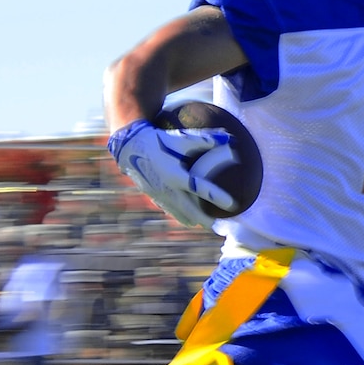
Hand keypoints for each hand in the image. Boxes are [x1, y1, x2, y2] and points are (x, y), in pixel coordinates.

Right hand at [107, 119, 238, 228]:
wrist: (131, 146)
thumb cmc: (160, 140)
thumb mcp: (182, 138)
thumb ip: (206, 139)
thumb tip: (230, 138)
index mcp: (175, 175)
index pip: (200, 189)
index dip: (217, 197)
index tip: (232, 205)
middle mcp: (167, 188)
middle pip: (190, 210)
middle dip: (205, 219)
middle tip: (219, 226)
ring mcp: (159, 194)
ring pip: (179, 213)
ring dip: (193, 219)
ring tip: (207, 225)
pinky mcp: (154, 196)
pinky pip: (169, 209)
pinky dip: (179, 214)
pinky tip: (188, 219)